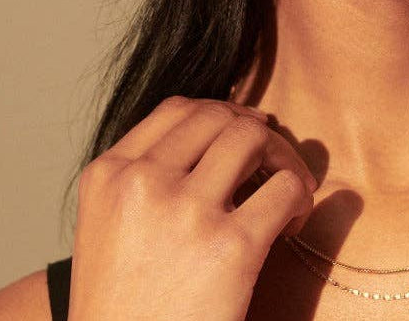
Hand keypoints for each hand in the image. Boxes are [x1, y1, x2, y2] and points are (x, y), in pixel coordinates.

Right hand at [67, 95, 317, 320]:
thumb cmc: (124, 309)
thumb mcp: (112, 226)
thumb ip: (149, 177)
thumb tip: (226, 131)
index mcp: (108, 176)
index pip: (178, 108)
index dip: (223, 112)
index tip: (245, 131)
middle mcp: (142, 184)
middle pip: (220, 116)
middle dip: (256, 132)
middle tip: (271, 163)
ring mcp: (184, 212)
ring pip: (254, 137)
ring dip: (283, 157)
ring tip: (287, 189)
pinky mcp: (230, 248)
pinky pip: (285, 189)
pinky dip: (300, 198)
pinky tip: (292, 224)